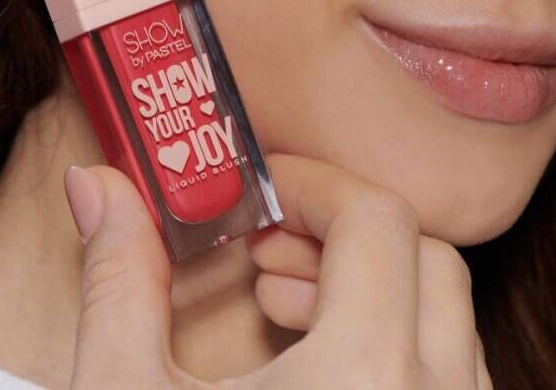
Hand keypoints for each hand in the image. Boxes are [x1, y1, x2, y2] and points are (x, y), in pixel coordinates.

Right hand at [64, 155, 492, 388]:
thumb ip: (121, 280)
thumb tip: (100, 186)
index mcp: (365, 378)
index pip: (379, 221)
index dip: (317, 189)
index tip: (264, 197)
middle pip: (428, 257)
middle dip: (347, 236)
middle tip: (272, 252)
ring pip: (452, 321)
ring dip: (379, 293)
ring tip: (290, 312)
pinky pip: (455, 378)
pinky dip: (403, 350)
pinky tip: (326, 373)